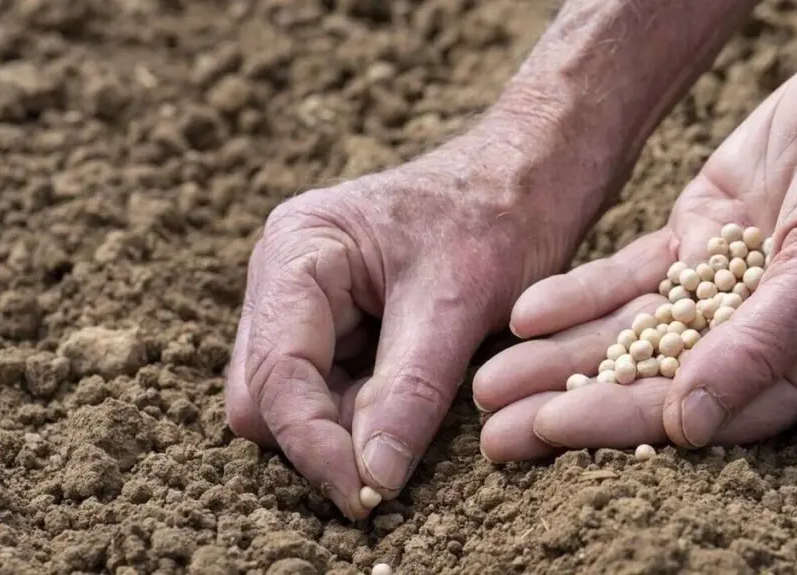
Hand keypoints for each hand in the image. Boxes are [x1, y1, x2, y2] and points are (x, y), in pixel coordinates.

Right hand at [223, 120, 596, 518]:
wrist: (530, 181)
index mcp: (298, 251)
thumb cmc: (496, 217)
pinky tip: (412, 413)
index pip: (275, 371)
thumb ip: (409, 391)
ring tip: (411, 432)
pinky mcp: (340, 328)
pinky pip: (333, 393)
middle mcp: (286, 278)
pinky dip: (365, 419)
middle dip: (322, 439)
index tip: (365, 497)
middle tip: (388, 475)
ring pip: (296, 402)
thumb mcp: (456, 304)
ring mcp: (309, 305)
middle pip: (266, 395)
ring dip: (346, 433)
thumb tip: (374, 481)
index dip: (313, 442)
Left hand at [474, 5, 796, 460]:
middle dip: (572, 401)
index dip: (624, 421)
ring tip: (488, 381)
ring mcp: (719, 289)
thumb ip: (763, 343)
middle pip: (651, 382)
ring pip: (628, 333)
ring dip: (560, 354)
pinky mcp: (693, 241)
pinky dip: (579, 293)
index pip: (704, 412)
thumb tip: (689, 426)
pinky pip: (627, 275)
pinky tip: (526, 313)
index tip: (551, 426)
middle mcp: (756, 338)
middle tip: (495, 430)